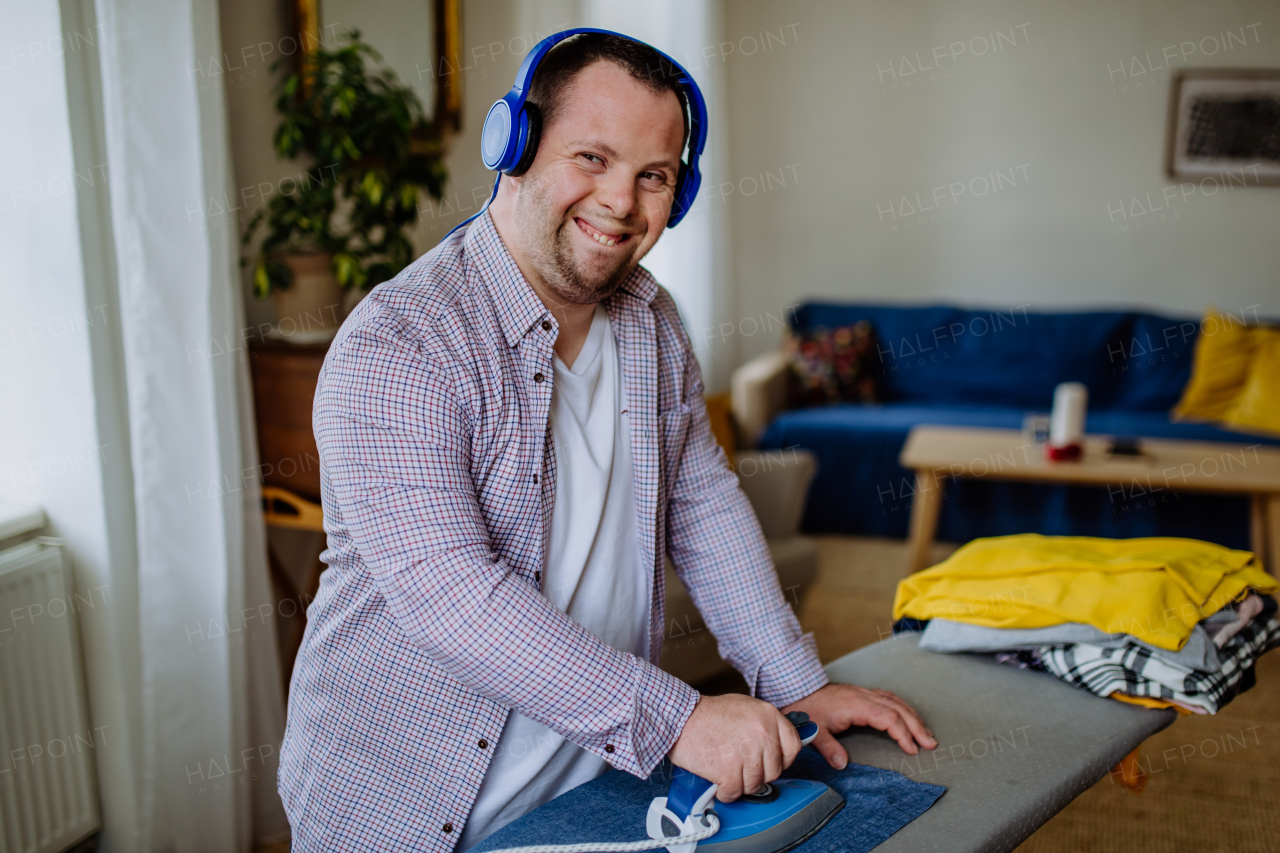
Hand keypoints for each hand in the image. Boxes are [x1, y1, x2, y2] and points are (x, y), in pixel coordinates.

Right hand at [668, 693, 802, 802]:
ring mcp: (747, 752)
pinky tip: (718, 782)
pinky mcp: (729, 770)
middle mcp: (762, 733)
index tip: (771, 762)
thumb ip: (764, 724)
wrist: (679, 717)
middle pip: (774, 770)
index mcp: (768, 715)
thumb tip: (778, 745)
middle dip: (758, 774)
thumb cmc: (708, 714)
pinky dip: (725, 792)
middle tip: (741, 768)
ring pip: (755, 784)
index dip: (782, 759)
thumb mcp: (744, 707)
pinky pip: (735, 792)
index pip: (792, 746)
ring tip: (726, 772)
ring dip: (740, 784)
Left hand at [782, 683, 935, 768]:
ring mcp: (864, 693)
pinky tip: (909, 717)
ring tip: (926, 734)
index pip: (887, 718)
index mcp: (856, 704)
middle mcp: (864, 696)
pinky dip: (903, 709)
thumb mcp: (814, 731)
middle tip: (930, 743)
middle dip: (916, 726)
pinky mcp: (863, 694)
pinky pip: (889, 699)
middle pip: (898, 709)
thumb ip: (829, 748)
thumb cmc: (807, 709)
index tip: (911, 749)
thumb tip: (843, 764)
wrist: (797, 690)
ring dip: (913, 717)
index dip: (902, 733)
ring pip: (896, 702)